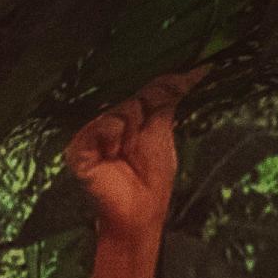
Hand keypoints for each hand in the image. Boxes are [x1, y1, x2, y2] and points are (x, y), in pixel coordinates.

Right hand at [64, 69, 200, 250]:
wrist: (140, 209)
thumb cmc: (152, 175)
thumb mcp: (163, 128)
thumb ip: (169, 96)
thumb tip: (199, 68)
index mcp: (124, 116)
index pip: (143, 89)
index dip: (162, 86)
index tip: (194, 75)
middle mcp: (104, 121)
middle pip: (131, 97)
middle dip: (144, 115)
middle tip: (140, 142)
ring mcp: (89, 134)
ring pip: (120, 109)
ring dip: (130, 130)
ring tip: (125, 153)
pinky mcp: (78, 149)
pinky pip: (102, 126)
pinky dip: (113, 137)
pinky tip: (113, 155)